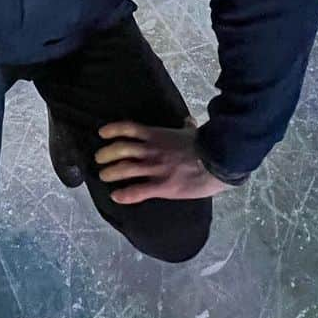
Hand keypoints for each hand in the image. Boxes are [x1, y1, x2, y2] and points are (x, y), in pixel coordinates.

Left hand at [95, 121, 229, 202]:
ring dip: (111, 173)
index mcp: (157, 136)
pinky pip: (138, 191)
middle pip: (121, 149)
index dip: (113, 130)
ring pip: (125, 169)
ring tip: (103, 176)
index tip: (102, 133)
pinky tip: (116, 196)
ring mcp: (155, 169)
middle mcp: (151, 151)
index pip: (129, 129)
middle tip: (99, 159)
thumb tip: (187, 120)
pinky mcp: (162, 186)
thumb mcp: (193, 132)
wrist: (218, 161)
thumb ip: (186, 127)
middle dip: (106, 154)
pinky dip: (125, 194)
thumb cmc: (206, 145)